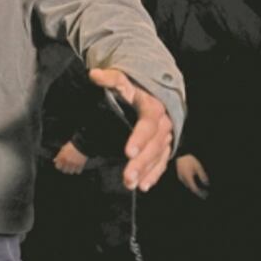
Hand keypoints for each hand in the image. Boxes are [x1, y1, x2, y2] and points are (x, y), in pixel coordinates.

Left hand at [54, 141, 87, 174]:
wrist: (81, 144)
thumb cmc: (72, 146)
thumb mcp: (63, 149)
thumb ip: (58, 155)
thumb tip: (54, 160)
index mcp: (62, 157)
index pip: (58, 166)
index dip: (59, 166)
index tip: (60, 165)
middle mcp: (67, 161)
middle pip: (64, 171)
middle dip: (65, 169)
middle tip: (67, 166)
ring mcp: (74, 164)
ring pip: (70, 172)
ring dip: (71, 170)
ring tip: (72, 167)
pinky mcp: (80, 165)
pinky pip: (77, 172)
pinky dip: (77, 170)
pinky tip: (77, 167)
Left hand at [89, 68, 173, 191]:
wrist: (151, 91)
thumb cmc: (131, 87)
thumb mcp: (121, 80)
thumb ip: (109, 79)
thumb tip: (94, 75)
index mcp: (152, 107)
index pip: (148, 123)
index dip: (139, 138)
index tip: (128, 152)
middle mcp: (163, 123)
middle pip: (154, 145)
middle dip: (141, 162)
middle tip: (127, 176)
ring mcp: (166, 136)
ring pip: (158, 156)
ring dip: (146, 172)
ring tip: (131, 184)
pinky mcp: (165, 146)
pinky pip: (162, 162)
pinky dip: (154, 174)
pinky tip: (143, 185)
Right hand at [175, 154, 208, 198]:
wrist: (180, 154)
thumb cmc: (190, 160)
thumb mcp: (198, 168)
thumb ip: (202, 176)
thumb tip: (206, 184)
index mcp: (188, 178)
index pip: (194, 189)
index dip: (200, 193)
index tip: (205, 194)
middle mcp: (183, 179)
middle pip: (191, 188)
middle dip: (198, 190)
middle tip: (204, 192)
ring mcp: (180, 176)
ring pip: (188, 185)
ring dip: (194, 187)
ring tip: (200, 187)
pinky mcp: (179, 174)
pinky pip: (185, 181)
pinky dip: (191, 183)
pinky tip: (194, 181)